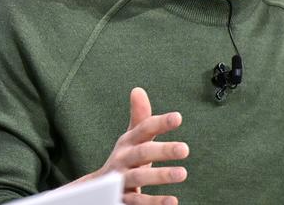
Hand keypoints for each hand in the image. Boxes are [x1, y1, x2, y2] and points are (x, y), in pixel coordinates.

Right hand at [89, 87, 188, 204]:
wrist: (99, 190)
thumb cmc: (124, 160)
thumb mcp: (130, 139)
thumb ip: (139, 118)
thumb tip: (138, 89)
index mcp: (127, 142)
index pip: (144, 129)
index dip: (160, 123)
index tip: (178, 118)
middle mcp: (123, 159)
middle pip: (142, 152)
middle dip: (162, 150)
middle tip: (185, 149)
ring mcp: (121, 179)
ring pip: (139, 177)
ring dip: (160, 175)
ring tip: (182, 173)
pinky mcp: (122, 199)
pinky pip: (138, 201)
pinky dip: (155, 202)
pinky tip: (173, 201)